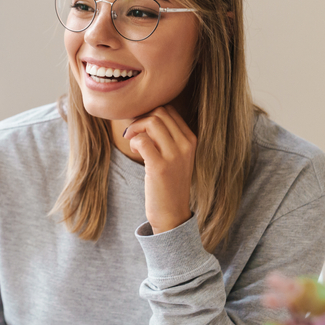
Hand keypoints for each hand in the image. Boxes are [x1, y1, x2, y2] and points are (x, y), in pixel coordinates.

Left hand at [124, 105, 196, 233]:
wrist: (172, 215)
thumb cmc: (167, 185)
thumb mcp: (175, 157)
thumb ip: (166, 138)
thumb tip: (143, 117)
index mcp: (191, 139)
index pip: (169, 110)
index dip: (149, 114)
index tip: (140, 129)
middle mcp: (186, 144)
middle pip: (160, 112)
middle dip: (140, 119)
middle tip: (132, 135)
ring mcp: (175, 155)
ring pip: (152, 122)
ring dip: (136, 129)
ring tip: (134, 144)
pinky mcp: (160, 167)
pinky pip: (142, 140)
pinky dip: (134, 142)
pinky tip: (134, 151)